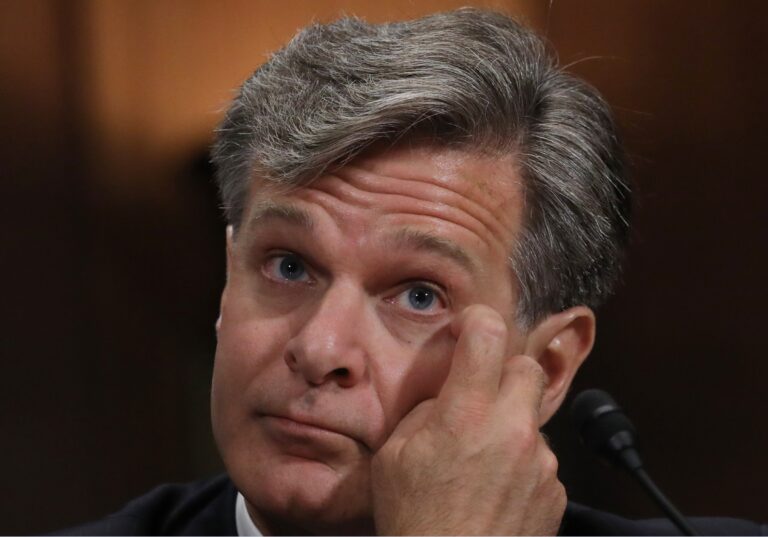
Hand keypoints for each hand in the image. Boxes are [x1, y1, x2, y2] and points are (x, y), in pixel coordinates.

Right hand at [371, 305, 565, 534]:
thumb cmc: (414, 519)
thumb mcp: (395, 455)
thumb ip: (426, 411)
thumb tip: (448, 392)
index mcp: (466, 415)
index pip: (487, 336)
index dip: (478, 322)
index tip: (470, 328)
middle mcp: (511, 430)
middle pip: (527, 368)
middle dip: (505, 372)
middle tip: (480, 397)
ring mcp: (540, 462)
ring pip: (532, 418)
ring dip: (510, 426)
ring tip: (481, 463)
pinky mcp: (556, 491)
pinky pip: (541, 459)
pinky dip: (521, 464)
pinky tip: (496, 491)